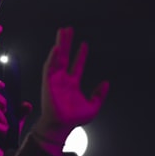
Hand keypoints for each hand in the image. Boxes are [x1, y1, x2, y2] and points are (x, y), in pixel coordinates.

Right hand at [0, 77, 32, 155]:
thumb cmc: (4, 136)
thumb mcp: (15, 122)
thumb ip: (20, 112)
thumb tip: (27, 104)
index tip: (3, 84)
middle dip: (2, 99)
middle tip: (7, 109)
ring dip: (3, 117)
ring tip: (7, 126)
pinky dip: (1, 127)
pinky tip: (5, 132)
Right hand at [32, 26, 108, 144]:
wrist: (62, 125)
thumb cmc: (75, 118)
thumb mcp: (93, 106)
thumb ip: (99, 94)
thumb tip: (106, 82)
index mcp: (72, 84)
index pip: (76, 65)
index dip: (80, 54)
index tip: (83, 43)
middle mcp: (62, 79)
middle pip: (64, 56)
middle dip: (66, 43)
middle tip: (67, 29)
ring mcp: (54, 79)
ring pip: (56, 58)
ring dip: (59, 45)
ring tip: (62, 32)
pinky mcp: (48, 82)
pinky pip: (49, 67)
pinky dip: (52, 57)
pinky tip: (56, 48)